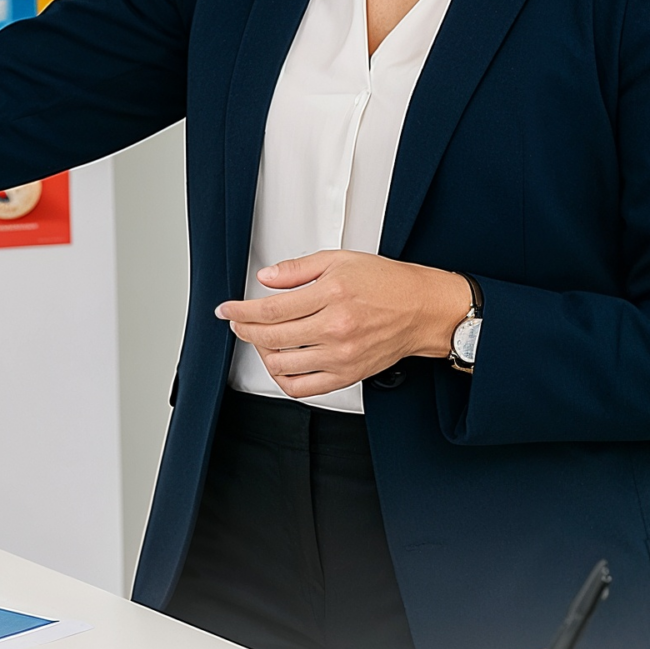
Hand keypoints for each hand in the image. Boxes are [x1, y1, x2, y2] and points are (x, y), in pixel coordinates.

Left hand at [215, 252, 469, 397]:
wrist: (422, 309)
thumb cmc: (387, 283)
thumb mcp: (340, 260)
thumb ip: (298, 269)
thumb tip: (266, 278)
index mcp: (331, 296)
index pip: (270, 310)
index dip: (241, 312)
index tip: (227, 310)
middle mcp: (335, 329)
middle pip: (271, 338)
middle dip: (245, 331)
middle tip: (238, 323)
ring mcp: (340, 357)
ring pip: (282, 365)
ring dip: (262, 352)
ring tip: (262, 339)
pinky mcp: (347, 375)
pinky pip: (302, 388)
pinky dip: (282, 378)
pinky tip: (280, 363)